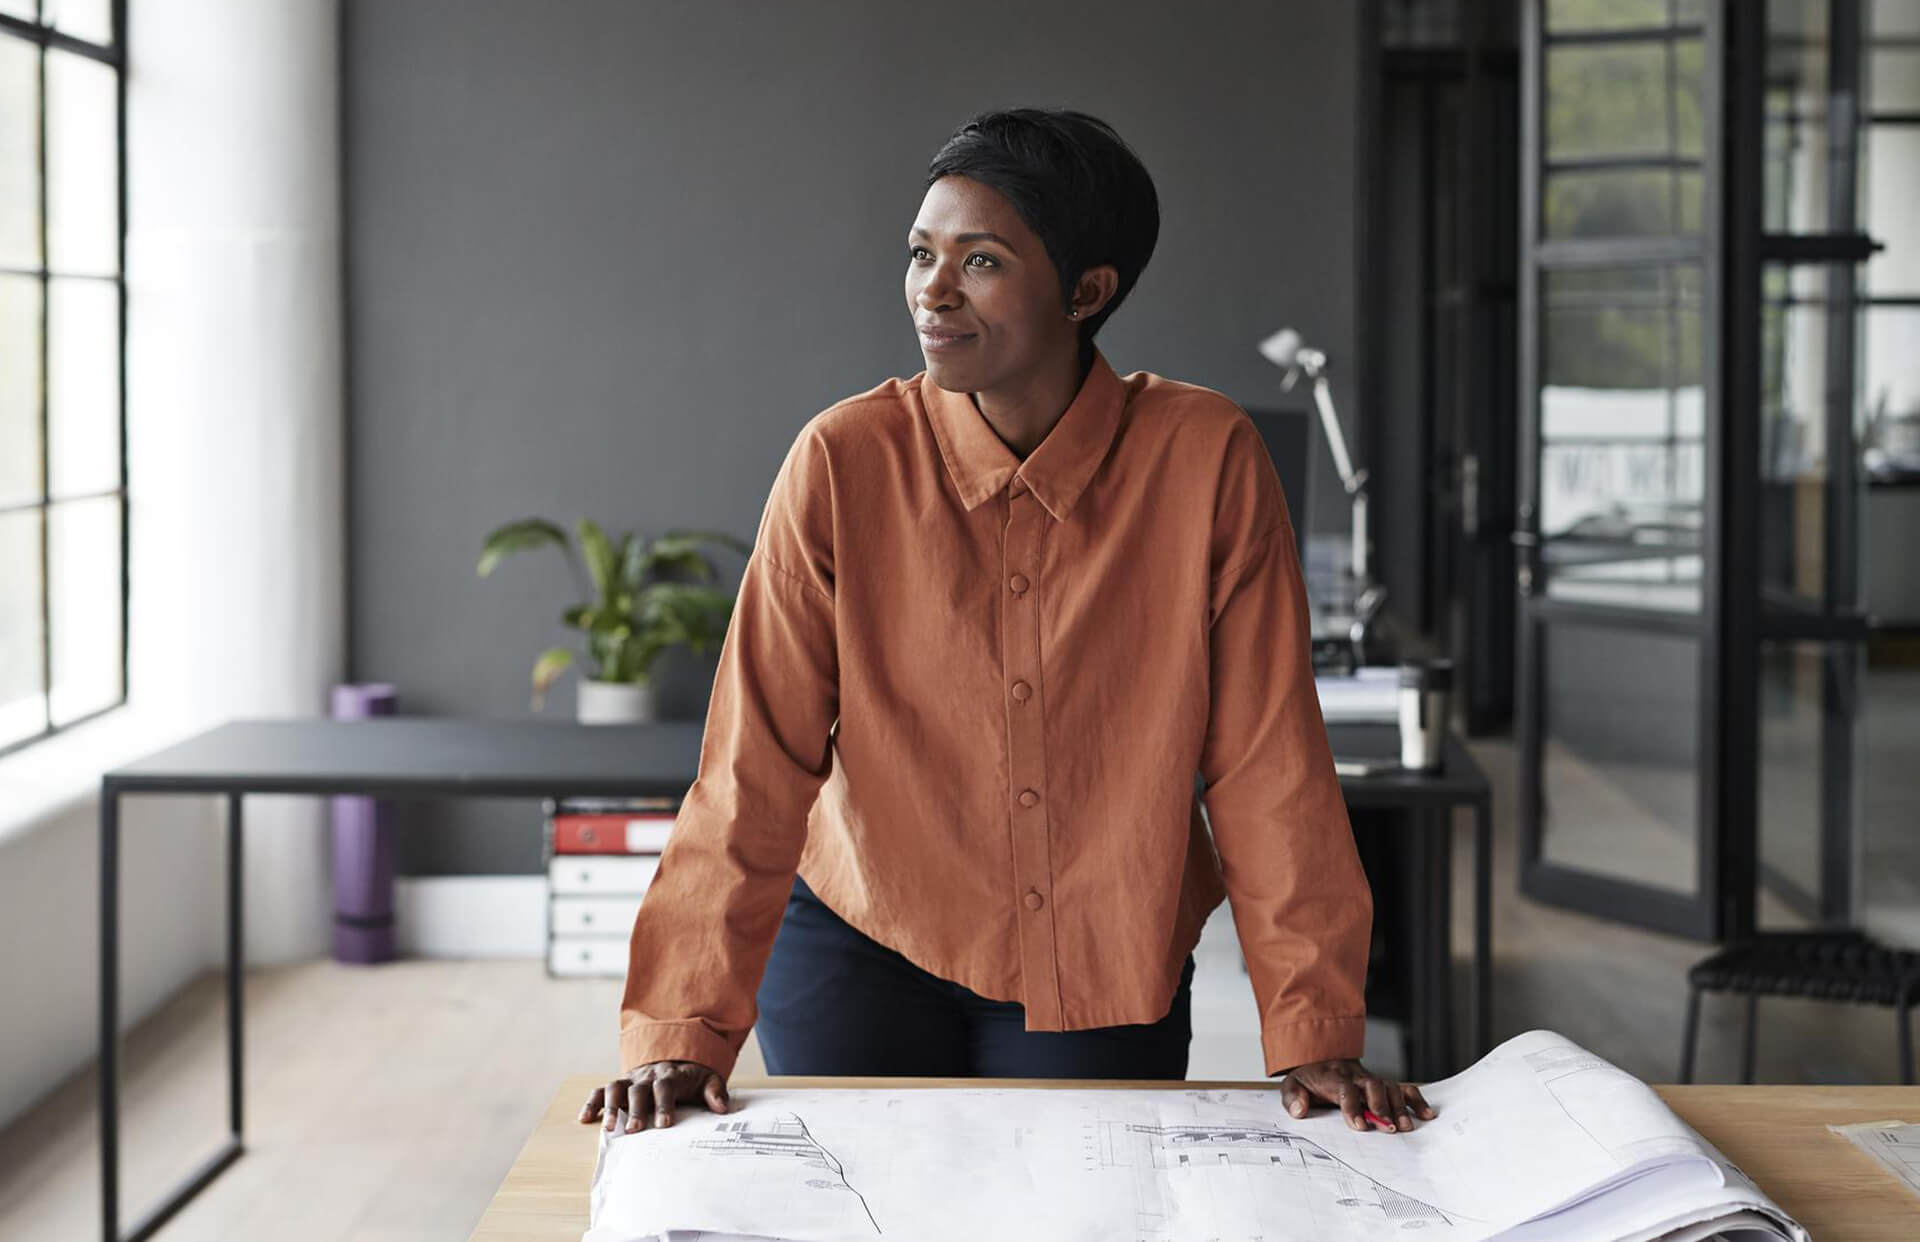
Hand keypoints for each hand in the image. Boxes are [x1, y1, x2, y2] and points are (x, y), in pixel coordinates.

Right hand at [578, 1060, 730, 1132]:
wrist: (675, 1058)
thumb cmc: (691, 1079)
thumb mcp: (708, 1080)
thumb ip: (715, 1092)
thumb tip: (721, 1108)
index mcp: (670, 1076)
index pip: (665, 1087)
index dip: (664, 1104)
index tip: (664, 1124)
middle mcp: (647, 1076)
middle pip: (639, 1089)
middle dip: (636, 1109)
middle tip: (635, 1130)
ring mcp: (630, 1080)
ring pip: (616, 1088)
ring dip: (611, 1107)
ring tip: (609, 1127)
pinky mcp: (618, 1085)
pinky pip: (600, 1090)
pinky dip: (591, 1103)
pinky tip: (584, 1118)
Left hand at [1277, 1057, 1434, 1132]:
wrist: (1320, 1061)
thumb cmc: (1309, 1080)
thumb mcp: (1292, 1086)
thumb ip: (1292, 1098)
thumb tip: (1299, 1110)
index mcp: (1332, 1077)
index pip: (1344, 1088)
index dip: (1352, 1106)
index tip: (1359, 1126)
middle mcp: (1355, 1075)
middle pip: (1372, 1085)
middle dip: (1381, 1106)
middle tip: (1387, 1128)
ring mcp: (1370, 1079)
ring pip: (1389, 1086)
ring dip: (1399, 1107)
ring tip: (1405, 1127)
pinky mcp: (1382, 1084)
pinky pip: (1402, 1087)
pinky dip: (1416, 1099)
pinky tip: (1426, 1114)